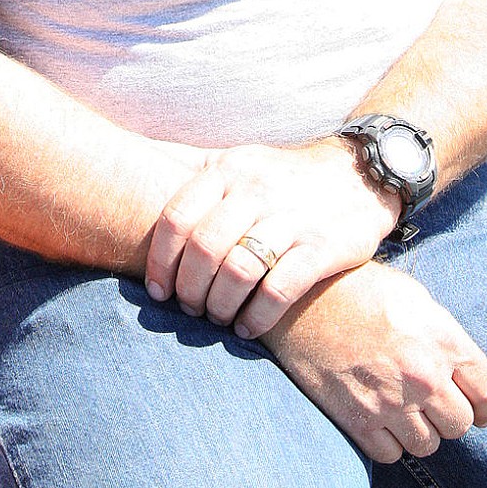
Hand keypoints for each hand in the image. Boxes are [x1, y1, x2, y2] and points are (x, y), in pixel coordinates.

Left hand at [144, 140, 400, 336]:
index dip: (159, 261)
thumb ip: (185, 165)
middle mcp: (257, 189)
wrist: (359, 173)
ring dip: (219, 306)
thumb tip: (127, 164)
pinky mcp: (323, 247)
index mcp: (229, 169)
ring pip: (239, 271)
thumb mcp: (235, 159)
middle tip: (189, 309)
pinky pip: (279, 290)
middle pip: (204, 248)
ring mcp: (292, 217)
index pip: (177, 217)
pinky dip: (257, 317)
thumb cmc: (281, 177)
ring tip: (217, 318)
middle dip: (189, 290)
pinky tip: (248, 328)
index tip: (158, 291)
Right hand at [263, 261, 486, 462]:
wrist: (302, 299)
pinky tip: (380, 418)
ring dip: (420, 431)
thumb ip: (442, 336)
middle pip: (461, 424)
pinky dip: (389, 442)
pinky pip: (392, 454)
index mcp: (443, 340)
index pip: (486, 392)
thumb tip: (458, 368)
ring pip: (429, 445)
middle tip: (433, 403)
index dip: (485, 404)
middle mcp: (424, 376)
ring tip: (404, 410)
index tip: (478, 408)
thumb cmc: (359, 289)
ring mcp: (392, 403)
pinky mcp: (360, 422)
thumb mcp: (413, 297)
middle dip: (450, 415)